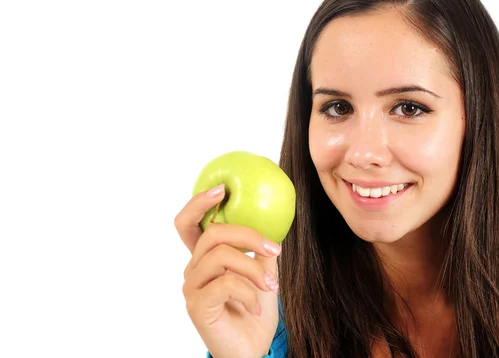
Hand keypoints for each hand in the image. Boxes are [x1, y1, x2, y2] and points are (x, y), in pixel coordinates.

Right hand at [174, 184, 280, 357]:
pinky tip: (256, 304)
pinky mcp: (196, 305)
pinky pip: (225, 283)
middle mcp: (193, 269)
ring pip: (221, 256)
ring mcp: (191, 287)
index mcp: (205, 258)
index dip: (199, 203)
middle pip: (212, 233)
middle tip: (275, 248)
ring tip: (272, 285)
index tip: (222, 189)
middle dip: (248, 235)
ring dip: (254, 268)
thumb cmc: (254, 310)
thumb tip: (273, 221)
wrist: (252, 350)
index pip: (189, 223)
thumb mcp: (263, 274)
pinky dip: (248, 291)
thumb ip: (261, 250)